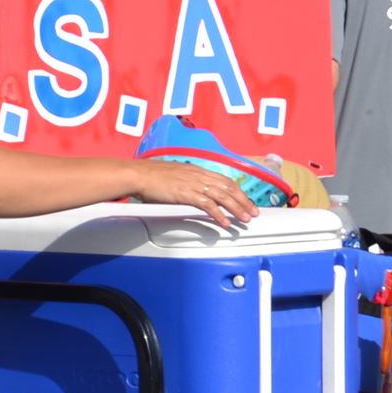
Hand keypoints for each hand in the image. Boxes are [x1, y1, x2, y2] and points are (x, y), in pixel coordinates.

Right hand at [129, 161, 261, 228]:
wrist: (138, 174)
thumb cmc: (151, 176)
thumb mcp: (174, 176)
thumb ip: (186, 182)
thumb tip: (191, 191)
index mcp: (197, 170)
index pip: (224, 180)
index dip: (237, 191)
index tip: (245, 200)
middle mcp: (199, 175)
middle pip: (228, 187)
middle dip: (243, 201)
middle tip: (253, 212)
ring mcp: (193, 184)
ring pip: (222, 196)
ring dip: (236, 209)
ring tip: (245, 219)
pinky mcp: (186, 193)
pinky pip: (208, 205)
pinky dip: (219, 214)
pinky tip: (225, 223)